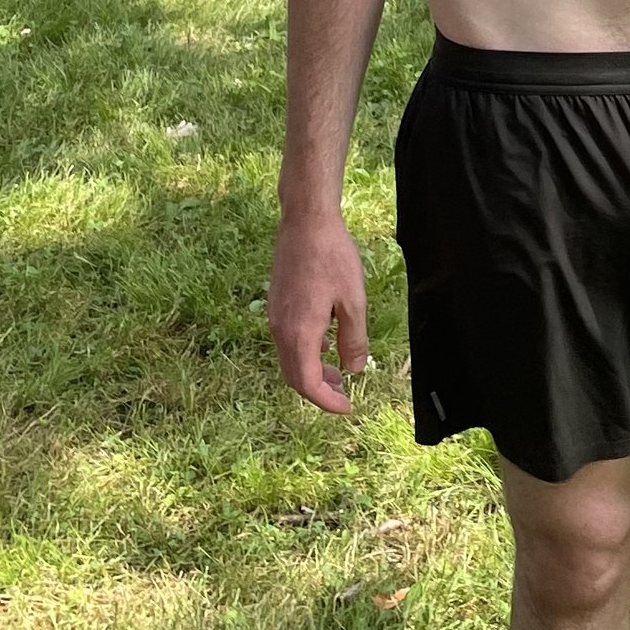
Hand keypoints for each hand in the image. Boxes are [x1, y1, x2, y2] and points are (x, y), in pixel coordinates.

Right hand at [268, 200, 372, 413]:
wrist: (306, 222)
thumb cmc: (333, 258)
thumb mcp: (354, 301)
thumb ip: (354, 340)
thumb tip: (354, 370)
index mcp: (300, 332)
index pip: (307, 383)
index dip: (326, 401)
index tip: (346, 407)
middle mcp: (281, 329)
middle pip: (294, 376)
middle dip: (319, 391)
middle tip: (344, 395)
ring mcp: (276, 316)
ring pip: (289, 359)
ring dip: (311, 372)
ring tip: (337, 372)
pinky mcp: (277, 305)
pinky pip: (287, 341)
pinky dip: (305, 353)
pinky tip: (325, 343)